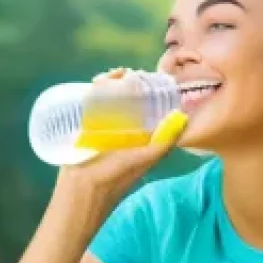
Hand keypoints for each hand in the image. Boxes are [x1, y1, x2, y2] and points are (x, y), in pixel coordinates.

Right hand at [56, 68, 188, 206]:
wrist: (81, 189)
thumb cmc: (114, 177)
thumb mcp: (143, 158)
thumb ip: (163, 142)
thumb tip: (182, 117)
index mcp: (139, 134)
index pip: (146, 104)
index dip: (147, 88)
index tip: (144, 75)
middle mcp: (123, 128)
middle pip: (127, 97)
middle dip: (126, 82)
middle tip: (122, 73)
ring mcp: (102, 126)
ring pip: (109, 97)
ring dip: (110, 83)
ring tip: (107, 77)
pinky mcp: (85, 126)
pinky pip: (91, 102)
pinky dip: (94, 90)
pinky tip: (94, 83)